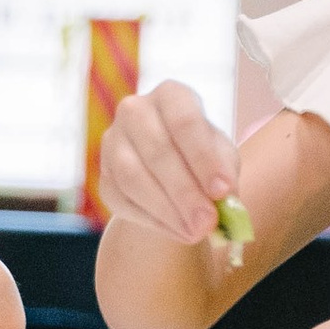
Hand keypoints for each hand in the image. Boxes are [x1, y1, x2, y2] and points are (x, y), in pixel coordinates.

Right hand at [99, 81, 237, 246]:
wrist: (171, 179)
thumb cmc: (203, 161)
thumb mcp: (223, 160)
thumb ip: (225, 174)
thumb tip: (225, 198)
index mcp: (171, 96)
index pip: (184, 121)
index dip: (203, 158)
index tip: (222, 191)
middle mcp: (135, 111)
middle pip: (157, 150)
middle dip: (185, 192)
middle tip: (208, 222)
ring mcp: (113, 143)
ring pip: (132, 176)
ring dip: (167, 209)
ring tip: (196, 232)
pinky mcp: (103, 177)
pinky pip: (122, 201)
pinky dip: (152, 221)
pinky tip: (179, 232)